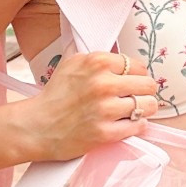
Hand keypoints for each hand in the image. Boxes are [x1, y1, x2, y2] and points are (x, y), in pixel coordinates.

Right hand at [17, 51, 159, 161]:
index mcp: (96, 62)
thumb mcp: (71, 63)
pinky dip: (136, 126)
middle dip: (144, 92)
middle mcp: (102, 83)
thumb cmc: (55, 95)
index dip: (137, 75)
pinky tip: (126, 124)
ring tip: (132, 112)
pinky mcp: (105, 132)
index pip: (138, 65)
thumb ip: (96, 57)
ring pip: (148, 106)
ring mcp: (104, 109)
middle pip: (148, 84)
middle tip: (135, 98)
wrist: (37, 126)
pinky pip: (138, 126)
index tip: (131, 83)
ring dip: (143, 110)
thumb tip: (118, 54)